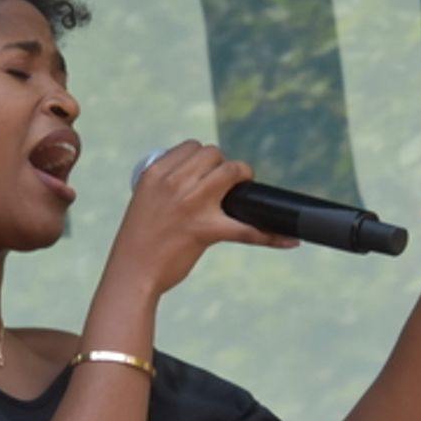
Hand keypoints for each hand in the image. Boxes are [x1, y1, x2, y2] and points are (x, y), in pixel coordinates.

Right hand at [113, 141, 299, 295]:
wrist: (131, 274)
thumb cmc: (138, 243)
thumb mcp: (144, 203)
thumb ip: (165, 188)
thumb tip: (199, 180)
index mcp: (154, 173)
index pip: (191, 147)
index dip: (204, 157)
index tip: (208, 172)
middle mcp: (172, 183)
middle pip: (213, 154)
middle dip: (225, 165)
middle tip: (227, 184)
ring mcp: (190, 204)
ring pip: (231, 171)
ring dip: (243, 177)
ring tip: (244, 193)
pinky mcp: (205, 229)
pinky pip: (247, 228)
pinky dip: (271, 235)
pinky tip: (290, 240)